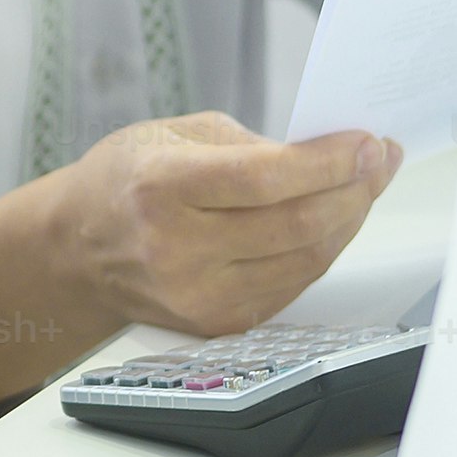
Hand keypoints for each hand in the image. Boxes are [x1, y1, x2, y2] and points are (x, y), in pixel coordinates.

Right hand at [49, 114, 398, 340]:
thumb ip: (252, 144)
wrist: (78, 250)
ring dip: (348, 220)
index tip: (368, 143)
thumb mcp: (176, 133)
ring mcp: (197, 295)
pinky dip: (321, 250)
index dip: (329, 161)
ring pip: (306, 260)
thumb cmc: (127, 181)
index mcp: (161, 187)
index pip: (265, 178)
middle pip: (296, 224)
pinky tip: (332, 221)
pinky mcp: (216, 323)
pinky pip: (292, 285)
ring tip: (363, 187)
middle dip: (354, 189)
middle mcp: (176, 249)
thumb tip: (332, 155)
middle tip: (379, 160)